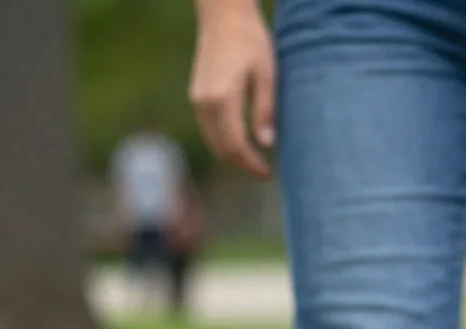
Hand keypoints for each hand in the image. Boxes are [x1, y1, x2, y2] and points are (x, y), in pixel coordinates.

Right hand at [189, 0, 276, 178]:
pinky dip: (224, 142)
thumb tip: (266, 144)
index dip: (252, 165)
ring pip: (212, 141)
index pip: (235, 145)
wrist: (224, 16)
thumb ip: (266, 110)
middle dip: (242, 165)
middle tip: (265, 173)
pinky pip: (208, 129)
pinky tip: (242, 143)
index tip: (268, 175)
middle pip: (221, 149)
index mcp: (222, 99)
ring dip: (232, 156)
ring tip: (256, 162)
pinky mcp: (196, 95)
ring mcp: (197, 99)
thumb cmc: (251, 41)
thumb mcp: (268, 76)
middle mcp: (204, 102)